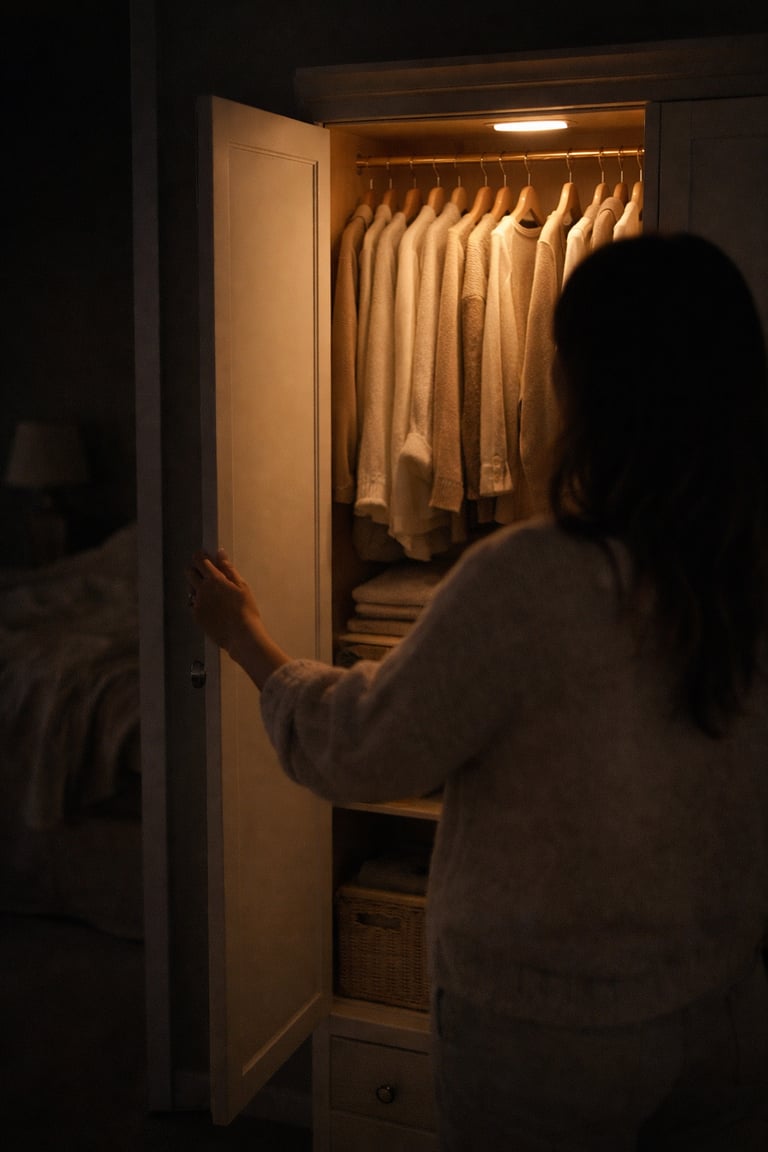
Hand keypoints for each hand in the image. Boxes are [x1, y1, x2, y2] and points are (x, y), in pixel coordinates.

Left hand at [187, 549, 289, 688]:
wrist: (241, 635)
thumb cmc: (246, 609)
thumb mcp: (242, 586)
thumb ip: (228, 568)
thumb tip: (219, 553)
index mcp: (214, 579)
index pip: (200, 560)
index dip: (201, 556)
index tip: (205, 557)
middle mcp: (202, 589)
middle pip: (189, 572)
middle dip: (195, 570)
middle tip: (207, 575)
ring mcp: (197, 603)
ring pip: (190, 589)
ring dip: (196, 587)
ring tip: (211, 594)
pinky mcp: (196, 616)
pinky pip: (193, 604)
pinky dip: (198, 602)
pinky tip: (211, 608)